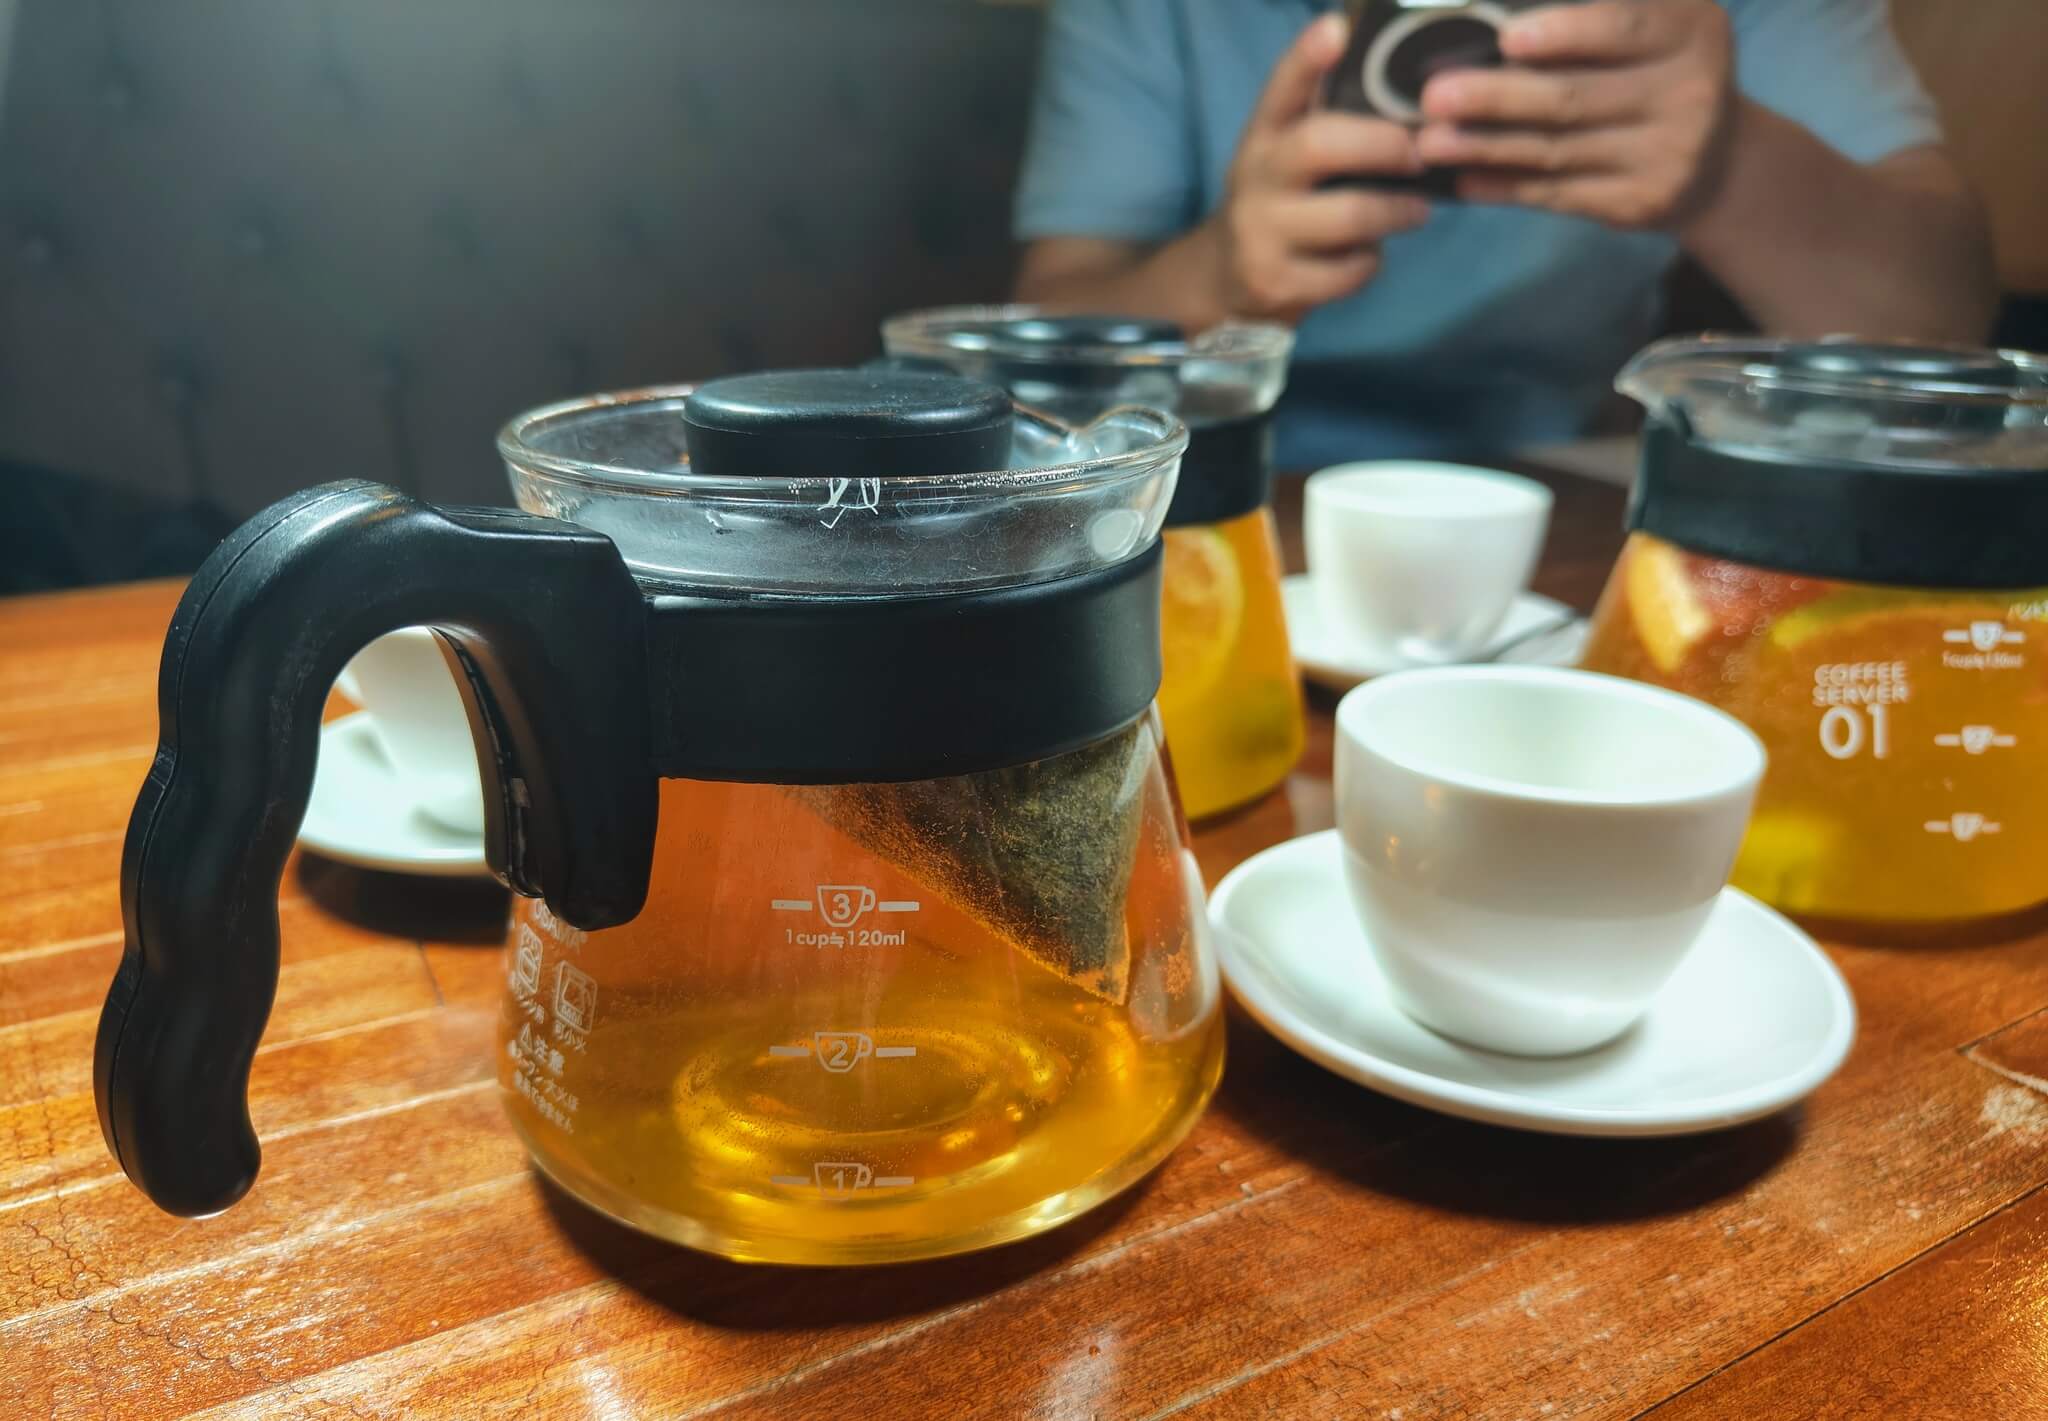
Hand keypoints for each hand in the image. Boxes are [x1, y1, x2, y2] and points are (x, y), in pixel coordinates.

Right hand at [1205, 13, 1431, 324]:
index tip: (1337, 29)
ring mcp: (1259, 231)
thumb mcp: (1288, 158)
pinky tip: (1367, 256)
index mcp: (1263, 135)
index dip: (1308, 58)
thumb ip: (1330, 125)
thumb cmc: (1281, 205)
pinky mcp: (1273, 281)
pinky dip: (1369, 263)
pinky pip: (1346, 270)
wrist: (1225, 281)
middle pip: (1317, 144)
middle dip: (1381, 145)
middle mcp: (1255, 176)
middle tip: (1417, 154)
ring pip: (1347, 215)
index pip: (1282, 87)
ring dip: (1394, 212)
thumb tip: (1412, 92)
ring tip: (1415, 210)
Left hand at [1414, 0, 1737, 229]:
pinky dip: (1505, 186)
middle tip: (1434, 97)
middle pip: (1574, 98)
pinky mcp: (1640, 204)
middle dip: (1496, 97)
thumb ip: (1599, 11)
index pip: (1622, 29)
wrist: (1717, 160)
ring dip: (1485, 146)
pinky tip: (1464, 178)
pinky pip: (1558, 194)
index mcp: (1691, 30)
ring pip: (1557, 151)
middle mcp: (1690, 92)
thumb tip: (1504, 15)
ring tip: (1430, 141)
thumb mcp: (1656, 23)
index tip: (1506, 38)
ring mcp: (1668, 156)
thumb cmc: (1660, 71)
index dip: (1563, 33)